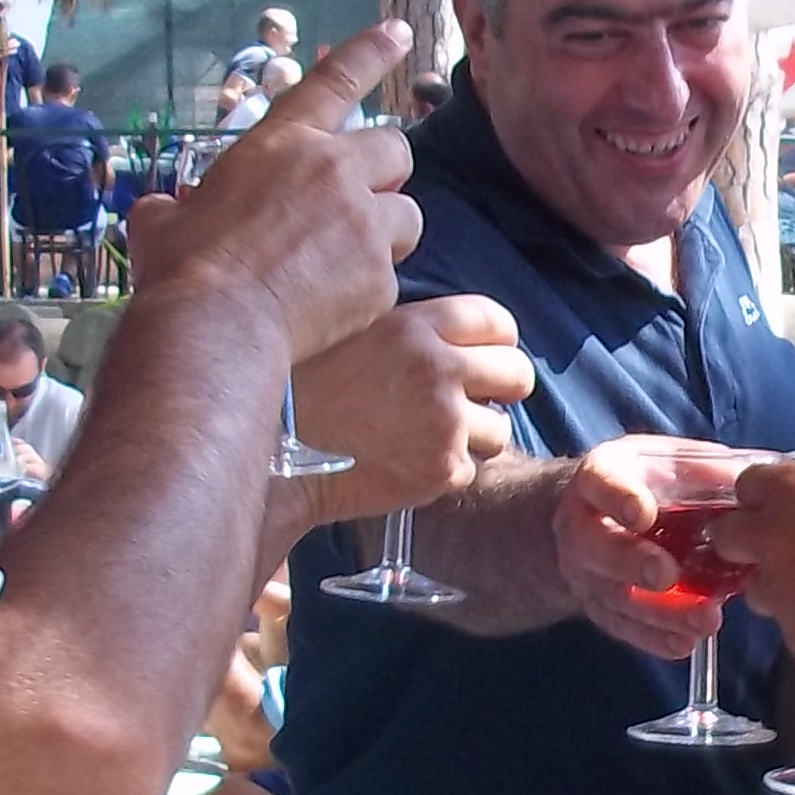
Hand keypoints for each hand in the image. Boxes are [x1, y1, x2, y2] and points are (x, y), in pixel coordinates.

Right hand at [119, 23, 420, 362]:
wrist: (214, 327)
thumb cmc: (181, 270)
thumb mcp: (163, 218)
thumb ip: (178, 203)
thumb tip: (165, 211)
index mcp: (281, 143)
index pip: (336, 80)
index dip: (372, 51)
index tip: (400, 32)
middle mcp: (333, 171)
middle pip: (395, 149)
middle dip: (383, 173)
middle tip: (356, 202)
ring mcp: (363, 224)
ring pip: (408, 215)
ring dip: (385, 231)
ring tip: (346, 260)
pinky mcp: (380, 277)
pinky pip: (391, 275)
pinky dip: (368, 288)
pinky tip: (331, 306)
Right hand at [289, 292, 526, 520]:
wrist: (276, 451)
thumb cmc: (307, 388)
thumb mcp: (357, 331)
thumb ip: (415, 333)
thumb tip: (462, 344)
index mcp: (417, 326)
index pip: (498, 323)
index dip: (496, 344)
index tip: (481, 360)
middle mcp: (437, 368)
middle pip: (517, 373)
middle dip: (502, 389)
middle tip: (472, 402)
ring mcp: (444, 421)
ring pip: (500, 429)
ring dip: (473, 437)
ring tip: (426, 437)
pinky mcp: (441, 469)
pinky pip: (469, 470)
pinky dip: (445, 472)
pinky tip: (406, 463)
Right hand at [556, 438, 762, 657]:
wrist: (596, 516)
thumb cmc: (644, 482)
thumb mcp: (667, 460)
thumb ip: (701, 470)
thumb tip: (752, 484)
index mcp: (599, 477)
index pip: (600, 482)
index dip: (619, 498)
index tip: (643, 512)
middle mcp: (581, 527)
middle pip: (596, 548)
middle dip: (632, 563)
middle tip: (665, 575)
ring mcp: (587, 573)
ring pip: (615, 597)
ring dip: (659, 612)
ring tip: (704, 618)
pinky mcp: (602, 608)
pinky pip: (624, 627)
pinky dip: (656, 638)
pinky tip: (687, 642)